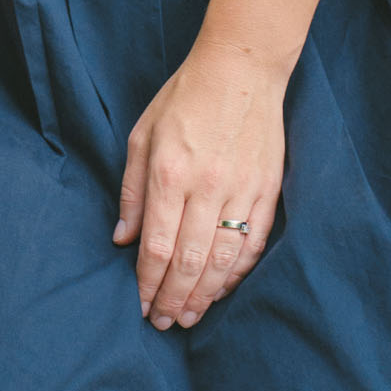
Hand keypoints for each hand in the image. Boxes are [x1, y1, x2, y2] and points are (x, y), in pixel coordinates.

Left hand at [112, 39, 288, 331]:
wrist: (242, 67)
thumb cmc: (184, 97)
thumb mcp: (142, 134)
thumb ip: (132, 190)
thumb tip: (122, 239)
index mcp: (171, 172)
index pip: (157, 245)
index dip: (148, 283)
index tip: (141, 305)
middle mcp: (207, 186)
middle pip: (189, 261)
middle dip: (174, 299)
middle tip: (163, 323)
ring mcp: (242, 190)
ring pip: (223, 260)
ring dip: (205, 295)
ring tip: (189, 317)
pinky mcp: (268, 190)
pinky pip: (254, 244)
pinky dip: (237, 274)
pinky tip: (222, 290)